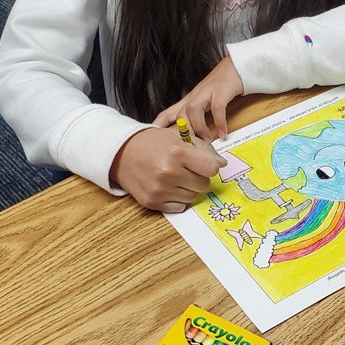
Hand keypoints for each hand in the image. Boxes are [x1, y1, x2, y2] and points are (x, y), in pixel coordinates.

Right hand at [109, 127, 225, 212]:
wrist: (122, 153)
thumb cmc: (153, 143)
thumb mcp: (179, 136)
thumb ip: (203, 149)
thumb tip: (222, 164)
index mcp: (178, 153)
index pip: (212, 169)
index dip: (210, 165)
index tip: (203, 163)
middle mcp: (169, 173)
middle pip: (203, 184)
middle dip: (199, 176)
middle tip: (187, 169)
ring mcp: (160, 190)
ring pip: (193, 197)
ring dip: (188, 188)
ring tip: (175, 176)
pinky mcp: (152, 202)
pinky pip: (179, 207)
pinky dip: (177, 199)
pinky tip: (168, 186)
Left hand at [154, 55, 243, 140]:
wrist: (235, 67)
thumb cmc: (221, 85)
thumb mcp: (205, 101)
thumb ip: (198, 116)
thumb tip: (196, 137)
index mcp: (189, 100)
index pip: (168, 113)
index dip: (159, 126)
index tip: (153, 140)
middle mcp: (195, 96)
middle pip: (180, 113)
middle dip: (183, 131)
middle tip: (192, 146)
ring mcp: (207, 92)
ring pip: (193, 109)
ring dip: (199, 126)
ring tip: (207, 140)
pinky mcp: (221, 91)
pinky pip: (217, 108)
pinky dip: (219, 122)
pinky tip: (223, 132)